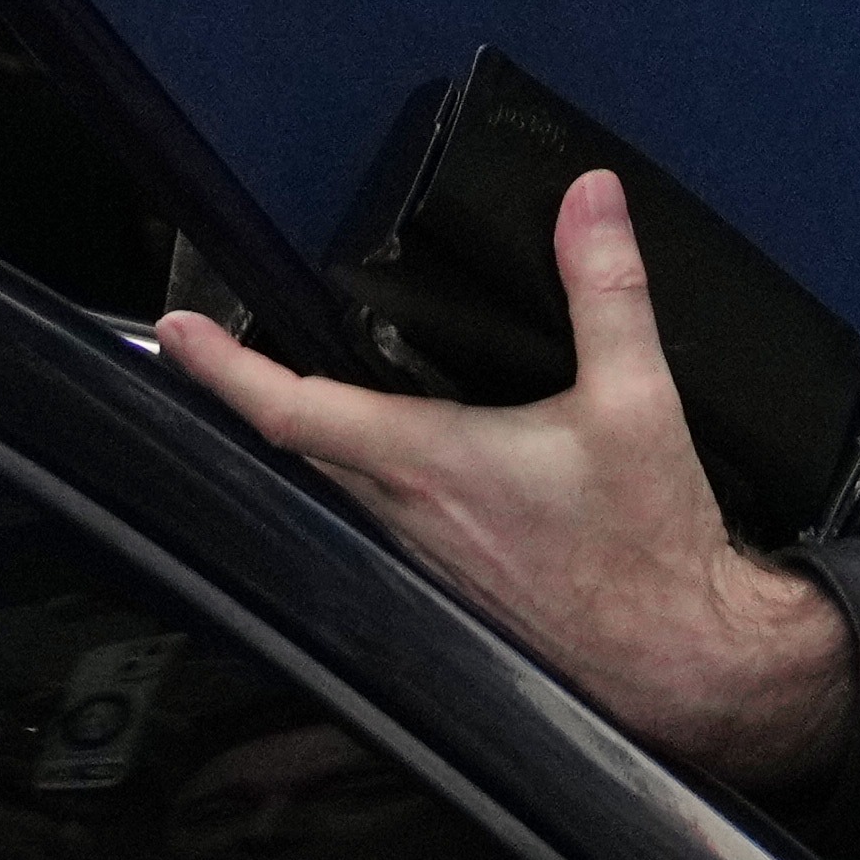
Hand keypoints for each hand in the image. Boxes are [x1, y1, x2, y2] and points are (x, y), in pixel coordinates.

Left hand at [157, 174, 848, 784]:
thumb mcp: (640, 402)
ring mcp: (418, 561)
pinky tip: (388, 459)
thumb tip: (588, 196)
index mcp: (431, 463)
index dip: (224, 368)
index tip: (175, 332)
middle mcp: (403, 516)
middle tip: (224, 340)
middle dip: (257, 391)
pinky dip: (358, 479)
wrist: (684, 663)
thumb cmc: (654, 546)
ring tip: (295, 380)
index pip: (292, 409)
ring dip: (312, 437)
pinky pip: (374, 522)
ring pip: (335, 486)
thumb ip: (607, 289)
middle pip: (299, 445)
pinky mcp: (445, 588)